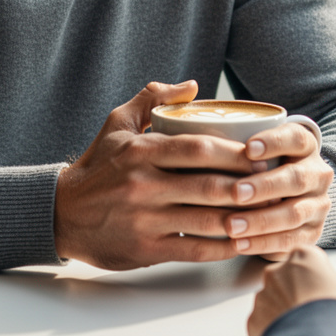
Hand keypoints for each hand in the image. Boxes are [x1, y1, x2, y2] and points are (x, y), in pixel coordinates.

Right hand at [54, 82, 260, 269]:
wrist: (62, 213)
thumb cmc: (97, 165)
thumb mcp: (118, 122)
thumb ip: (153, 98)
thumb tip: (192, 86)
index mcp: (141, 150)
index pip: (197, 149)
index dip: (234, 153)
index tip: (259, 153)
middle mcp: (143, 185)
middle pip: (209, 185)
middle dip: (247, 186)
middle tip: (273, 183)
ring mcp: (146, 219)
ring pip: (207, 220)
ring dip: (243, 218)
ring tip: (267, 212)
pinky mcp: (147, 249)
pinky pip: (195, 249)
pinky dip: (224, 247)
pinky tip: (243, 240)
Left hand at [223, 123, 332, 258]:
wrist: (294, 193)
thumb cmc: (267, 165)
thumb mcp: (261, 147)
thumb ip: (241, 144)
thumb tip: (202, 140)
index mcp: (306, 146)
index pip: (295, 138)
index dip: (273, 142)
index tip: (248, 148)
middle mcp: (317, 174)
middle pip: (296, 179)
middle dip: (264, 186)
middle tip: (235, 193)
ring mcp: (318, 205)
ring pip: (293, 213)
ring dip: (260, 220)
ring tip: (231, 225)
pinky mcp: (313, 233)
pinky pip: (290, 241)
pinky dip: (263, 243)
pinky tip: (240, 243)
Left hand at [247, 245, 335, 335]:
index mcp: (303, 255)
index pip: (311, 260)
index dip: (323, 278)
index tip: (332, 293)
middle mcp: (277, 271)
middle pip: (290, 278)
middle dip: (302, 292)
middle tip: (320, 313)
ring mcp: (262, 296)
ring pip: (275, 300)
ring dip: (287, 310)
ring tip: (307, 330)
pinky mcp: (253, 321)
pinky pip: (265, 322)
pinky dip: (276, 330)